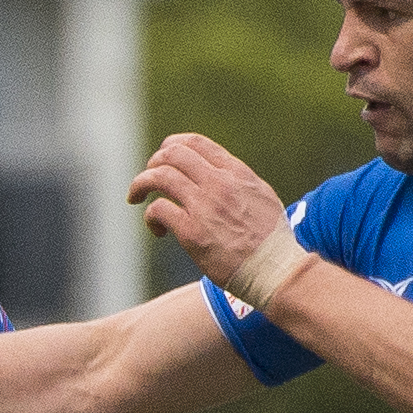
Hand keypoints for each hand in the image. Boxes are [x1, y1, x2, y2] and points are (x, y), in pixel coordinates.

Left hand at [127, 132, 294, 289]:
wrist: (276, 270)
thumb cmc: (272, 240)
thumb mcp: (262, 196)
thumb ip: (238, 181)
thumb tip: (220, 173)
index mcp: (236, 173)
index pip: (195, 143)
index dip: (171, 146)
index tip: (162, 160)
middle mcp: (219, 184)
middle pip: (172, 155)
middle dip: (152, 164)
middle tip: (146, 181)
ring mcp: (205, 207)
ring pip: (159, 177)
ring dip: (140, 185)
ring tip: (135, 198)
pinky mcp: (192, 233)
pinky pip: (158, 210)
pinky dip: (150, 217)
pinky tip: (158, 230)